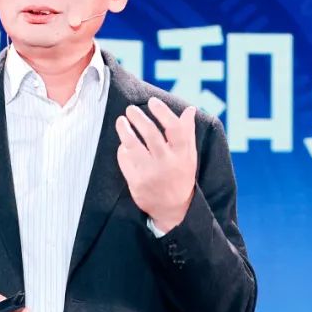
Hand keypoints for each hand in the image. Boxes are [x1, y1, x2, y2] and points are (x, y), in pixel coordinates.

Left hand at [115, 96, 198, 234]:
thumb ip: (188, 132)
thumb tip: (189, 109)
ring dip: (124, 130)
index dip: (162, 112)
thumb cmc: (181, 176)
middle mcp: (167, 163)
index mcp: (183, 155)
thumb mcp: (189, 156)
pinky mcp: (136, 183)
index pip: (174, 128)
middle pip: (150, 133)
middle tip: (131, 109)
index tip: (152, 102)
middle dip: (138, 117)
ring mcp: (151, 173)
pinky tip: (123, 143)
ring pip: (133, 145)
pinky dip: (122, 149)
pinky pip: (125, 160)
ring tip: (121, 121)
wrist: (173, 209)